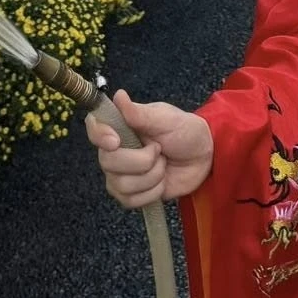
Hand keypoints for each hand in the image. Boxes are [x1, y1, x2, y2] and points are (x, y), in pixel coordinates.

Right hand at [85, 90, 213, 209]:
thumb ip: (141, 113)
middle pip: (107, 162)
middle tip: (160, 150)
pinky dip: (152, 192)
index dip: (100, 136)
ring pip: (121, 185)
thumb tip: (118, 96)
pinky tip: (162, 181)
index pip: (94, 129)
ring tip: (163, 164)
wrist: (203, 156)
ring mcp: (120, 174)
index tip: (116, 141)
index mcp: (120, 126)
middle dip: (141, 161)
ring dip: (152, 176)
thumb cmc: (185, 131)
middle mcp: (114, 151)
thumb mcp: (167, 119)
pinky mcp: (131, 194)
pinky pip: (131, 201)